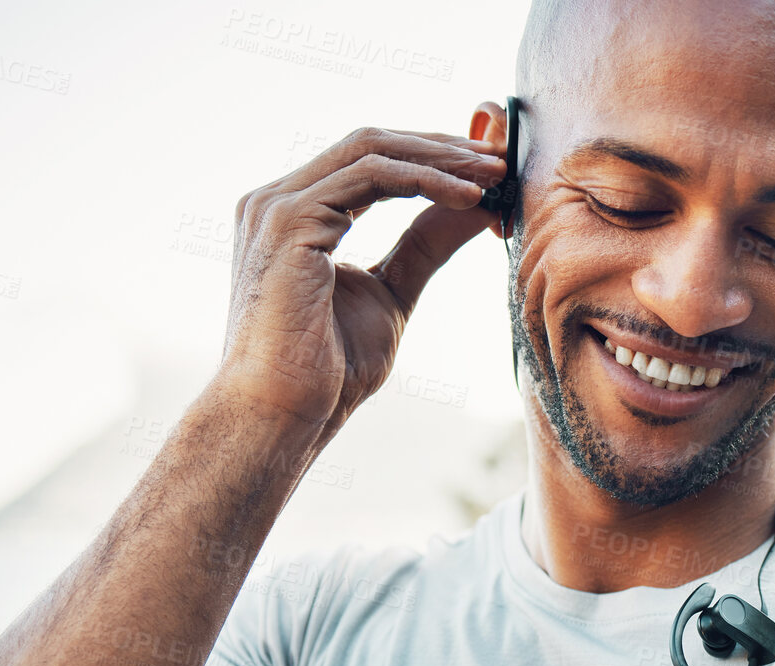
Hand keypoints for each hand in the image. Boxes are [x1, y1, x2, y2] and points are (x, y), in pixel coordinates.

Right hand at [216, 126, 505, 434]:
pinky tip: (467, 196)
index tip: (484, 170)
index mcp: (294, 215)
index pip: (367, 163)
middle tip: (498, 158)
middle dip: (440, 146)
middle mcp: (276, 200)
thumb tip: (476, 207)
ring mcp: (277, 205)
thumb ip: (424, 246)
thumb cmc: (327, 371)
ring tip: (492, 173)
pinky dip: (425, 180)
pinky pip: (371, 177)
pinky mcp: (290, 219)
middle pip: (369, 144)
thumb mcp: (392, 294)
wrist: (285, 412)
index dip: (428, 157)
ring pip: (371, 150)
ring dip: (439, 157)